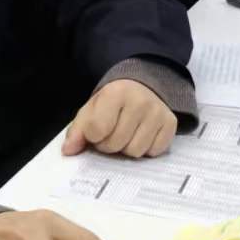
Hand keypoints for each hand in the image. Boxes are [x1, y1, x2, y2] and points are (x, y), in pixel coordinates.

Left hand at [61, 78, 176, 158]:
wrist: (141, 87)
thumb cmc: (112, 103)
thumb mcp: (90, 110)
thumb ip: (77, 131)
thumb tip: (68, 151)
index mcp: (115, 93)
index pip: (96, 130)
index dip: (93, 136)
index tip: (96, 129)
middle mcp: (139, 101)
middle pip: (115, 144)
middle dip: (109, 144)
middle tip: (112, 132)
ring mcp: (157, 112)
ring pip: (135, 151)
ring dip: (127, 148)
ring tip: (126, 134)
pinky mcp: (171, 123)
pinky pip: (153, 152)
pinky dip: (145, 148)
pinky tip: (142, 134)